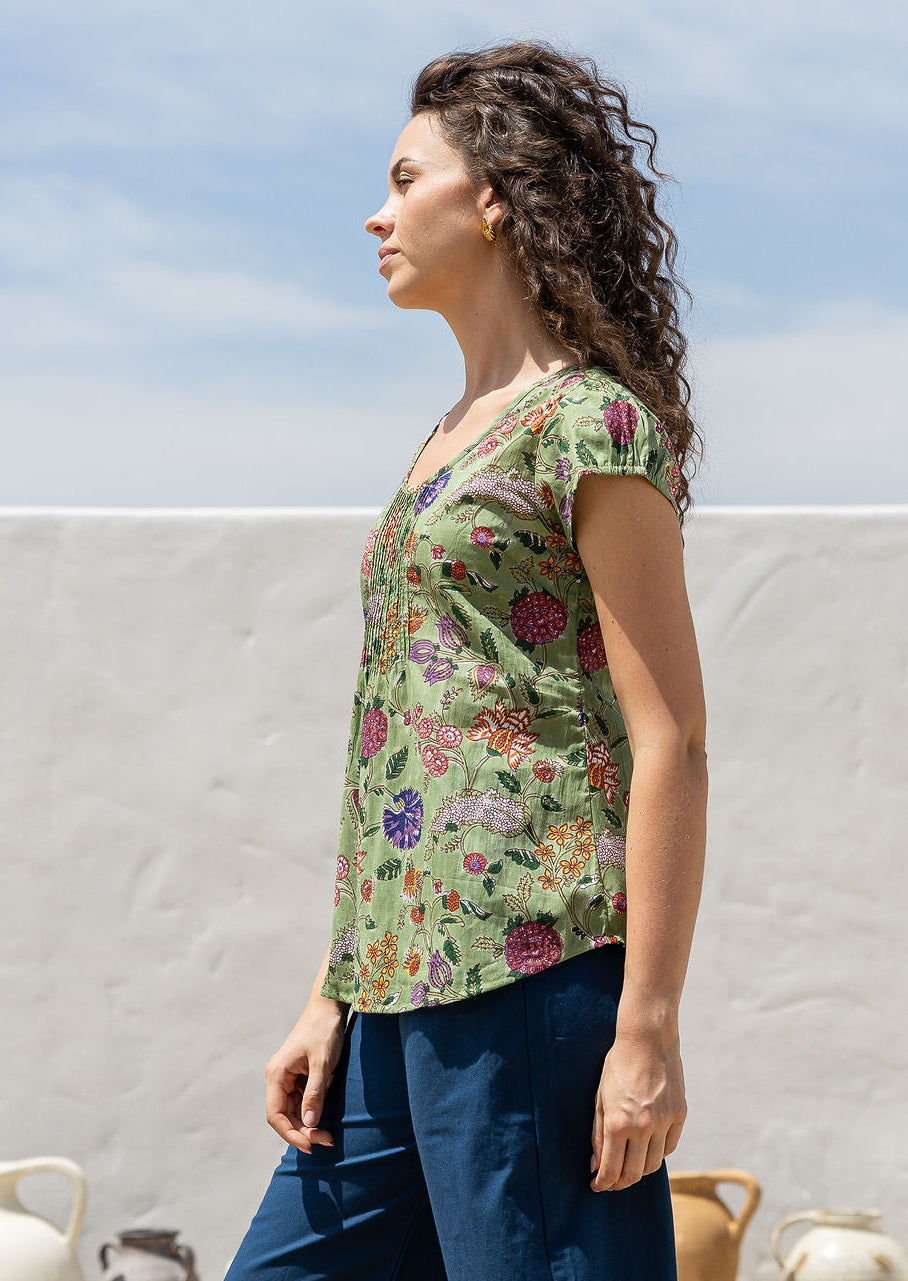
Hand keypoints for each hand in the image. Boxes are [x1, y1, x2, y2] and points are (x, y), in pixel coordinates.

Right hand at [264, 1001, 347, 1152]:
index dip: (290, 1134)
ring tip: (328, 1135)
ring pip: (294, 1111)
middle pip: (284, 1116)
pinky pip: (303, 1101)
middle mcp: (279, 1078)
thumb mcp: (322, 1063)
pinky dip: (314, 1112)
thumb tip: (308, 1124)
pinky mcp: (301, 1076)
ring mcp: (289, 1078)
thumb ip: (315, 1093)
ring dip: (309, 1125)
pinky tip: (326, 1118)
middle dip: (303, 1132)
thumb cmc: (324, 1031)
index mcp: (276, 1074)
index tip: (309, 1145)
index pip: (275, 1115)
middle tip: (326, 1140)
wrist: (330, 1007)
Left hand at [590, 1027, 686, 1191]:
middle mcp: (643, 1127)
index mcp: (618, 1123)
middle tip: (611, 1180)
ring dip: (639, 1170)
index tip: (596, 1185)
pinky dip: (657, 1152)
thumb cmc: (617, 1066)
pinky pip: (669, 1147)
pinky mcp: (680, 1115)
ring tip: (628, 1163)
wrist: (647, 1039)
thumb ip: (598, 1135)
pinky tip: (646, 1146)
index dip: (602, 1184)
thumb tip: (595, 1166)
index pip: (611, 1171)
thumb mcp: (600, 1099)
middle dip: (619, 1182)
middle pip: (634, 1174)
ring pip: (653, 1165)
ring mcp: (664, 1122)